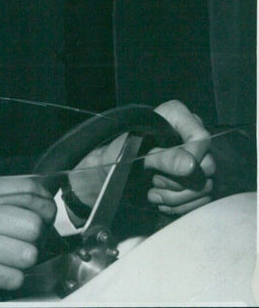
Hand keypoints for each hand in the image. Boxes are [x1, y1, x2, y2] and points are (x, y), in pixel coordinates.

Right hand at [0, 176, 55, 300]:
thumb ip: (8, 198)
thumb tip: (47, 201)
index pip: (27, 190)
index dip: (46, 204)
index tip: (47, 214)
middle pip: (33, 224)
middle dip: (35, 238)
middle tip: (23, 242)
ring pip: (28, 254)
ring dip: (23, 262)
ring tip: (7, 259)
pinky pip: (15, 277)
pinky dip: (12, 279)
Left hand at [68, 100, 214, 217]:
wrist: (114, 173)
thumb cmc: (120, 152)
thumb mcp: (137, 151)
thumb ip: (165, 157)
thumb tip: (191, 165)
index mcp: (177, 116)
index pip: (201, 138)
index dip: (191, 157)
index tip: (168, 168)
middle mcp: (191, 136)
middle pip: (208, 166)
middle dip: (178, 181)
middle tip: (154, 179)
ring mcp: (198, 161)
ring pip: (206, 186)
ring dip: (176, 196)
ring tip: (153, 190)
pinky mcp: (198, 182)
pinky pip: (203, 200)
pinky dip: (180, 205)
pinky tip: (160, 199)